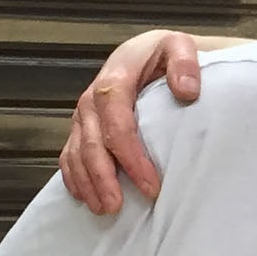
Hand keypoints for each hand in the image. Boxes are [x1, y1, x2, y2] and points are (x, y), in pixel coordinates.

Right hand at [58, 29, 202, 214]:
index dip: (130, 154)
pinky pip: (69, 154)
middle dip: (103, 176)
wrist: (152, 53)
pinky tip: (85, 196)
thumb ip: (185, 62)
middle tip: (117, 206)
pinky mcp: (83, 126)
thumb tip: (187, 90)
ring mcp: (85, 113)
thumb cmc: (168, 55)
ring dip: (87, 182)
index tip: (150, 183)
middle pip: (91, 140)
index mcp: (116, 76)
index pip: (117, 118)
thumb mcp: (180, 46)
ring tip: (104, 208)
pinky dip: (74, 176)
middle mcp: (93, 97)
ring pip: (76, 151)